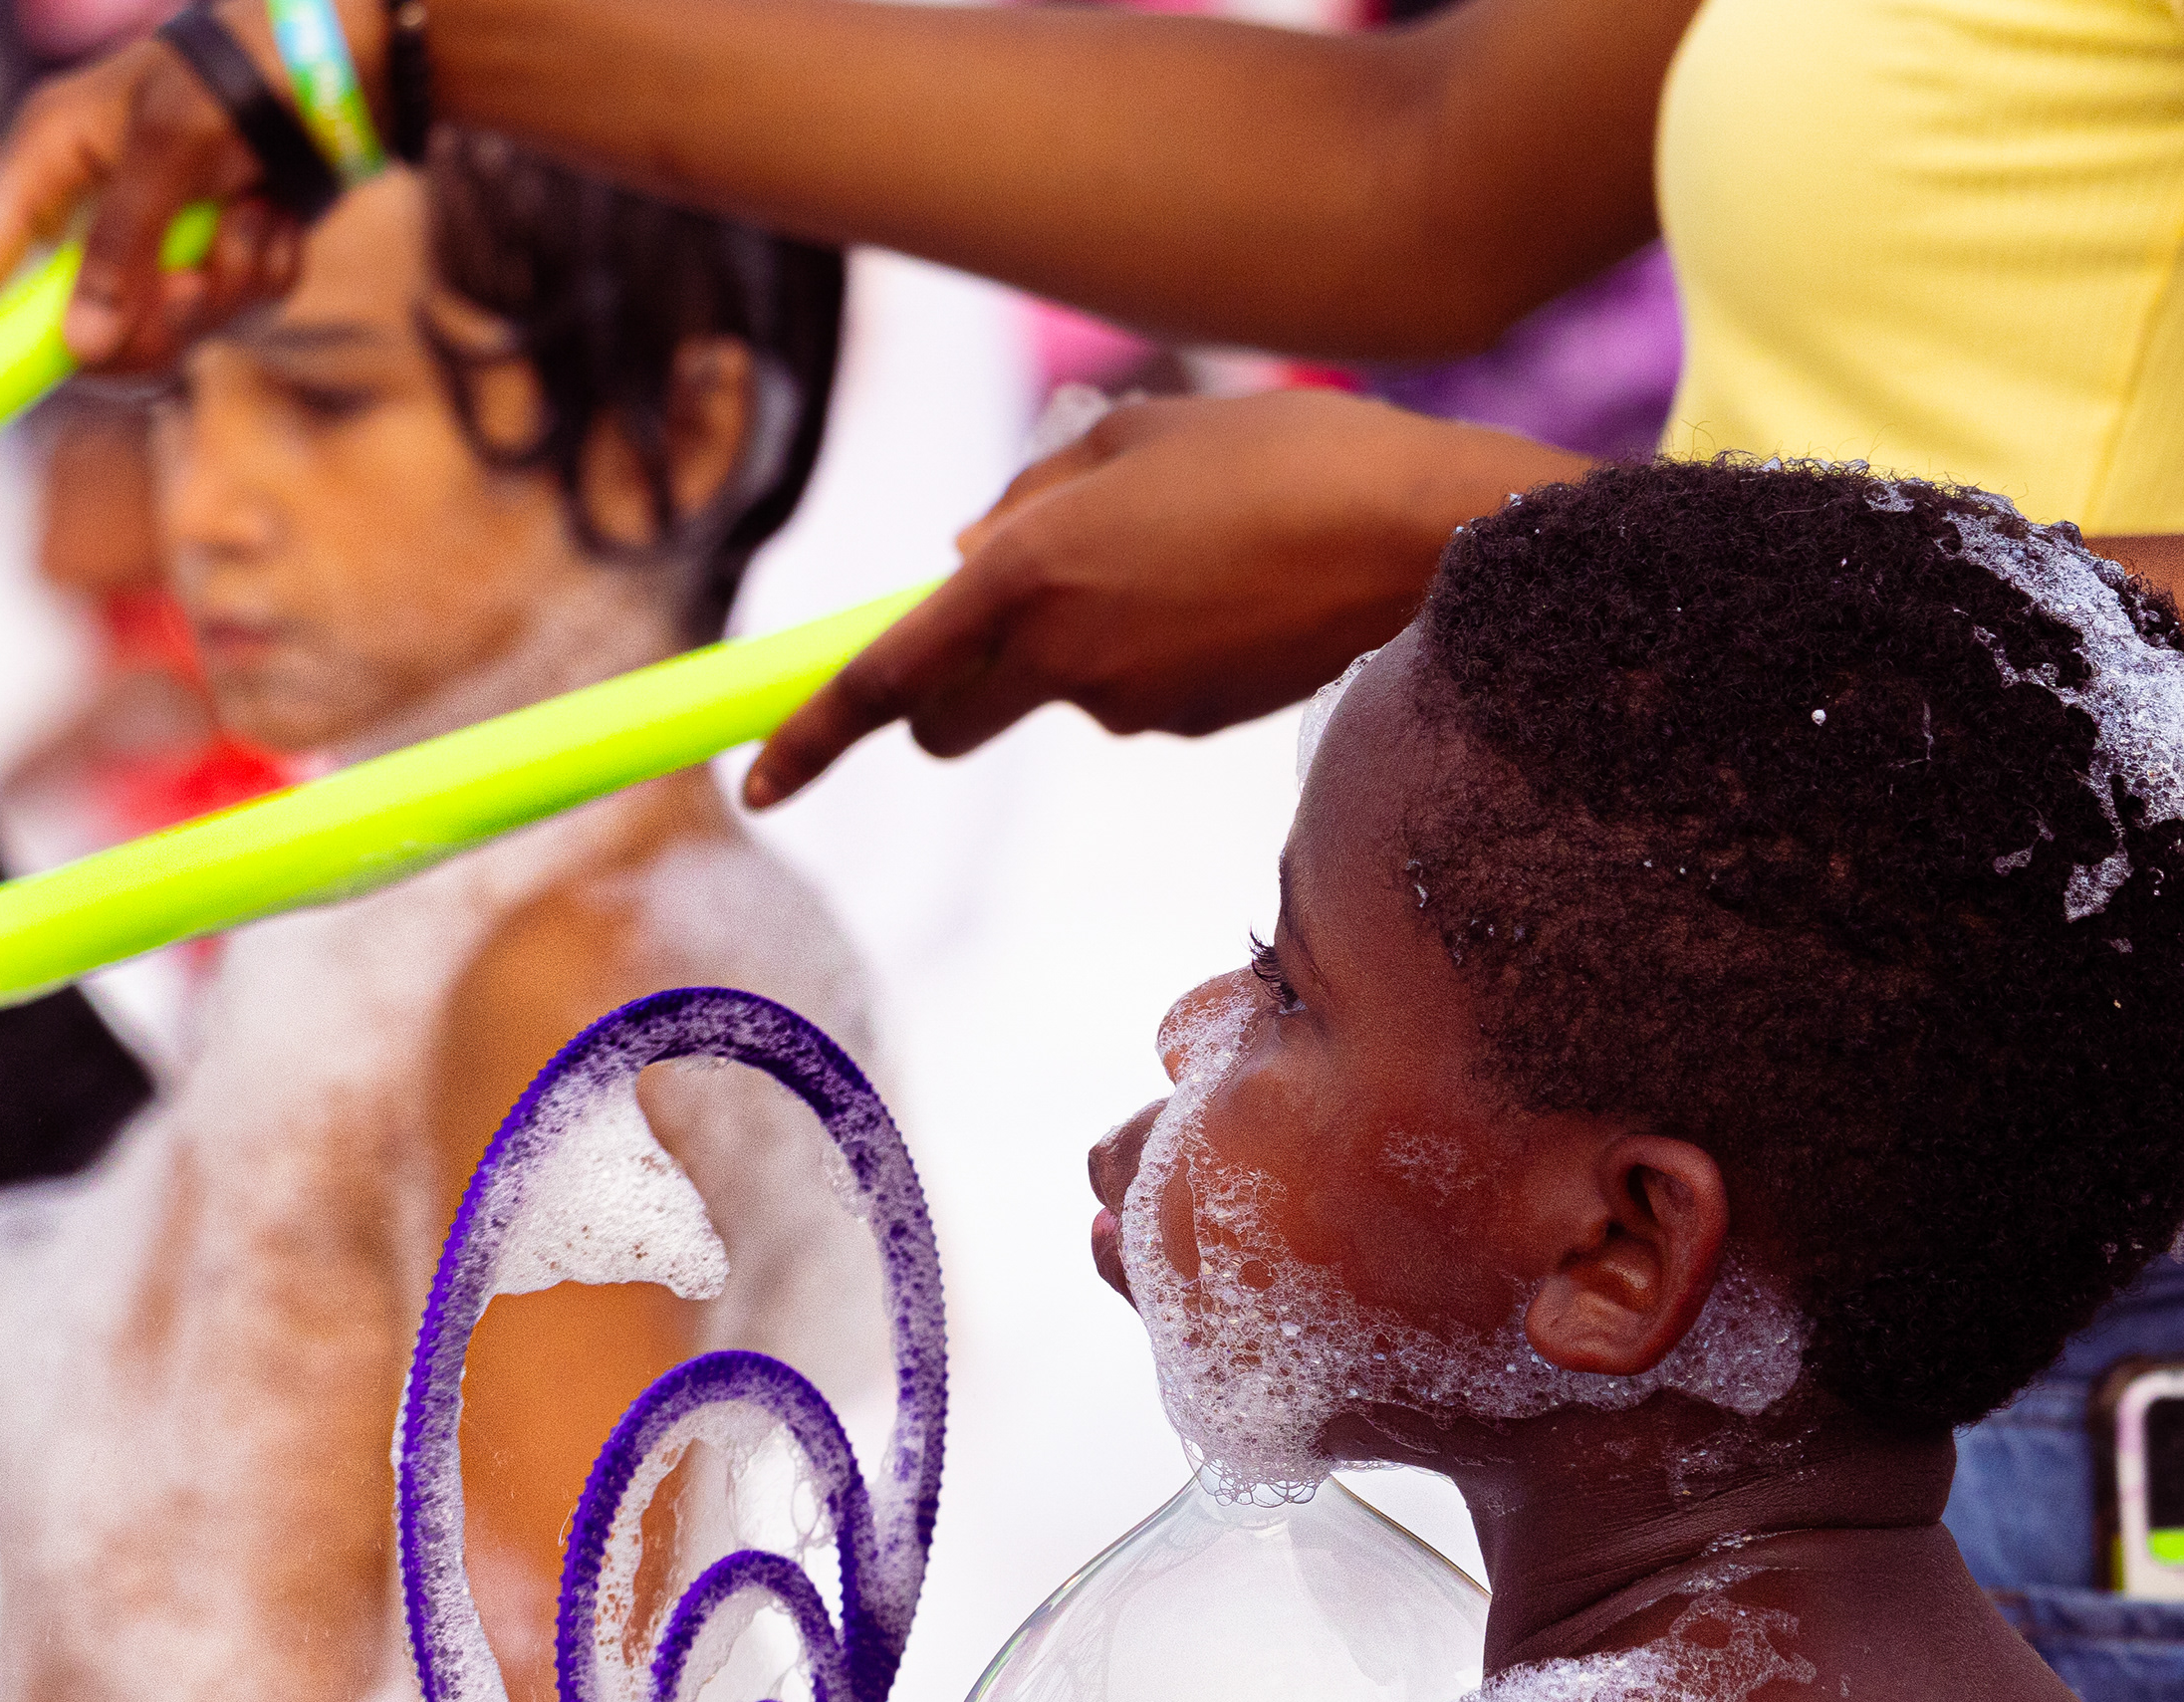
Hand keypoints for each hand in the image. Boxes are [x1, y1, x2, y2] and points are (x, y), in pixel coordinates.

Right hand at [0, 0, 345, 384]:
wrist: (323, 67)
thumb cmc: (233, 72)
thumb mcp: (170, 142)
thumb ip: (122, 244)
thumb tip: (82, 347)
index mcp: (40, 172)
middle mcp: (80, 223)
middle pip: (75, 344)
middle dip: (150, 327)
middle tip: (194, 286)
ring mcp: (141, 255)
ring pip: (162, 342)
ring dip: (221, 293)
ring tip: (253, 220)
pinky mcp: (200, 272)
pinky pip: (226, 323)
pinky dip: (260, 277)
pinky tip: (272, 218)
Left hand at [743, 390, 1586, 807]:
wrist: (1424, 533)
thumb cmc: (1282, 455)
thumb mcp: (1135, 434)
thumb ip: (1030, 492)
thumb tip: (966, 550)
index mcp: (1023, 573)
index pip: (883, 678)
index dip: (810, 738)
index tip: (758, 784)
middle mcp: (1060, 656)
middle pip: (948, 718)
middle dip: (942, 695)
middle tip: (994, 620)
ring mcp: (1126, 705)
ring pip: (1056, 688)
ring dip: (1079, 637)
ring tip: (1188, 549)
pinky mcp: (1189, 726)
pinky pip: (1135, 689)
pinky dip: (1152, 649)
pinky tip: (1235, 588)